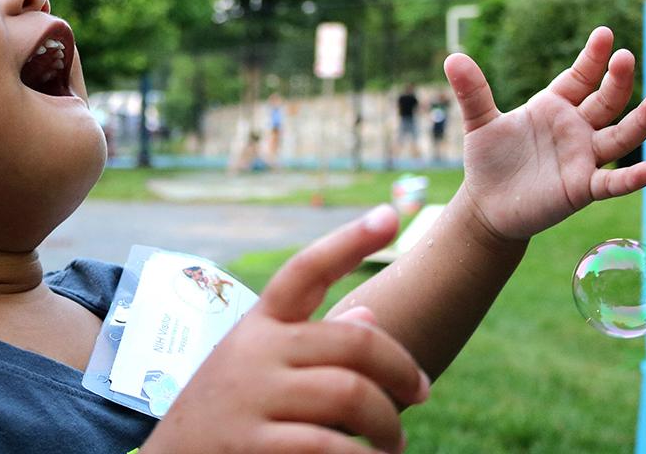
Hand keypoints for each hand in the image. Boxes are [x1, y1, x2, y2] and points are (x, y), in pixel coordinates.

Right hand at [140, 205, 428, 453]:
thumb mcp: (256, 369)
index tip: (391, 214)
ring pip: (351, 394)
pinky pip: (330, 446)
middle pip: (352, 342)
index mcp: (257, 326)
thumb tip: (370, 316)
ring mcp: (251, 398)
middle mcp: (253, 352)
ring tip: (394, 443)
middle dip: (401, 369)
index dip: (349, 240)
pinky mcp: (252, 446)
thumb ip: (309, 343)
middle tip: (421, 393)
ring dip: (388, 423)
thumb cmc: (224, 418)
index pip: (305, 270)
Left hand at [446, 26, 645, 240]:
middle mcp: (576, 128)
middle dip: (617, 80)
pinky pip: (612, 182)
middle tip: (625, 58)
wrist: (487, 204)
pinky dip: (631, 178)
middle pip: (605, 100)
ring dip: (642, 119)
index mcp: (554, 106)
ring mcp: (583, 157)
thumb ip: (472, 92)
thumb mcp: (479, 123)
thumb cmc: (490, 160)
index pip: (580, 77)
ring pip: (620, 136)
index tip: (604, 34)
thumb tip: (452, 57)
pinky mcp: (582, 188)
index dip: (592, 58)